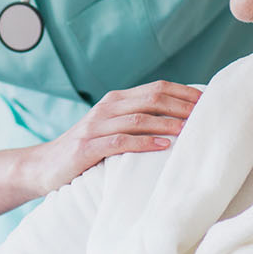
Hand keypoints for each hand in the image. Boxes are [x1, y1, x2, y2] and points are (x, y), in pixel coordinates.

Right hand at [29, 82, 199, 194]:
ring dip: (169, 123)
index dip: (184, 93)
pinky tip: (164, 146)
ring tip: (192, 130)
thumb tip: (180, 121)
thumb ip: (136, 121)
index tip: (209, 103)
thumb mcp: (111, 128)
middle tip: (208, 115)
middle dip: (183, 106)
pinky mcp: (87, 147)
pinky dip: (145, 142)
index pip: (157, 88)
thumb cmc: (85, 150)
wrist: (43, 165)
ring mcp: (96, 126)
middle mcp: (106, 107)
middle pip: (152, 98)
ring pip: (139, 118)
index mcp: (115, 100)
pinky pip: (121, 141)